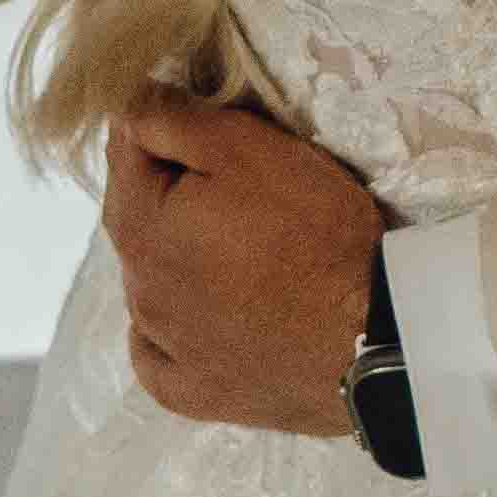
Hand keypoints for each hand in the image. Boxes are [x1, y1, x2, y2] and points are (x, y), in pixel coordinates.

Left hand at [100, 94, 381, 438]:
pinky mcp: (195, 393)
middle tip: (231, 176)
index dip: (163, 123)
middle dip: (167, 188)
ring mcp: (165, 348)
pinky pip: (160, 354)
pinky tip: (202, 316)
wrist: (371, 337)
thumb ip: (174, 120)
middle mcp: (138, 290)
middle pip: (135, 216)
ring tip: (236, 243)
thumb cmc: (314, 231)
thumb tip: (126, 103)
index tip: (206, 117)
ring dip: (175, 254)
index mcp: (139, 225)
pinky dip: (170, 332)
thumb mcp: (248, 148)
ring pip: (150, 283)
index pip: (124, 150)